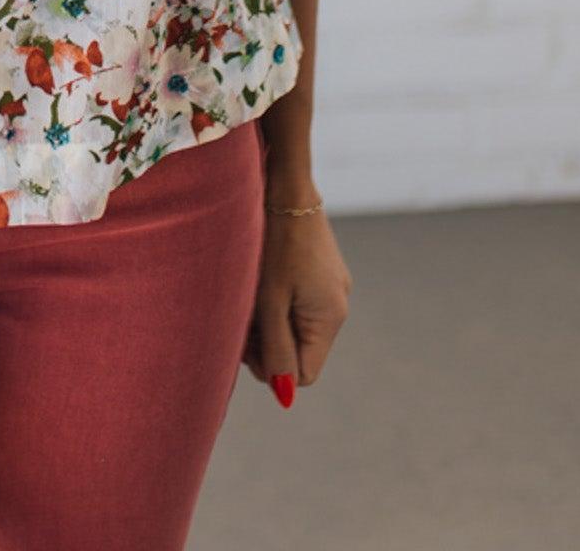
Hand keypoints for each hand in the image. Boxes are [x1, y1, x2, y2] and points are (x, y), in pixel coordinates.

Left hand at [241, 195, 351, 402]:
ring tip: (248, 294)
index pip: (304, 373)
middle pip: (300, 349)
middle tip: (241, 316)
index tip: (247, 342)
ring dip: (269, 319)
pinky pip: (297, 300)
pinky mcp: (321, 268)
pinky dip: (276, 299)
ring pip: (295, 323)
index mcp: (330, 318)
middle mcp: (338, 304)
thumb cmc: (273, 244)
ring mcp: (331, 285)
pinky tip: (259, 279)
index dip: (272, 367)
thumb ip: (277, 350)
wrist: (285, 185)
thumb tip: (286, 395)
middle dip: (268, 342)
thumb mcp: (269, 302)